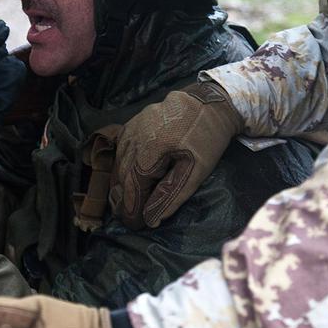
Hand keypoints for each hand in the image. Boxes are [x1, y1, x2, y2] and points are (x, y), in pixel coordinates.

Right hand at [110, 81, 242, 229]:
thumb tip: (152, 218)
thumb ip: (172, 194)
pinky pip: (119, 151)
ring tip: (128, 204)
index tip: (136, 225)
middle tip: (131, 219)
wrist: (209, 102)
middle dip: (124, 201)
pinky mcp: (131, 124)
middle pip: (122, 177)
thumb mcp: (196, 171)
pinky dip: (121, 168)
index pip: (132, 187)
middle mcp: (133, 139)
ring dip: (121, 186)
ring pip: (118, 164)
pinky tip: (127, 179)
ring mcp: (130, 129)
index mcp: (149, 150)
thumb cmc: (206, 138)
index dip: (132, 209)